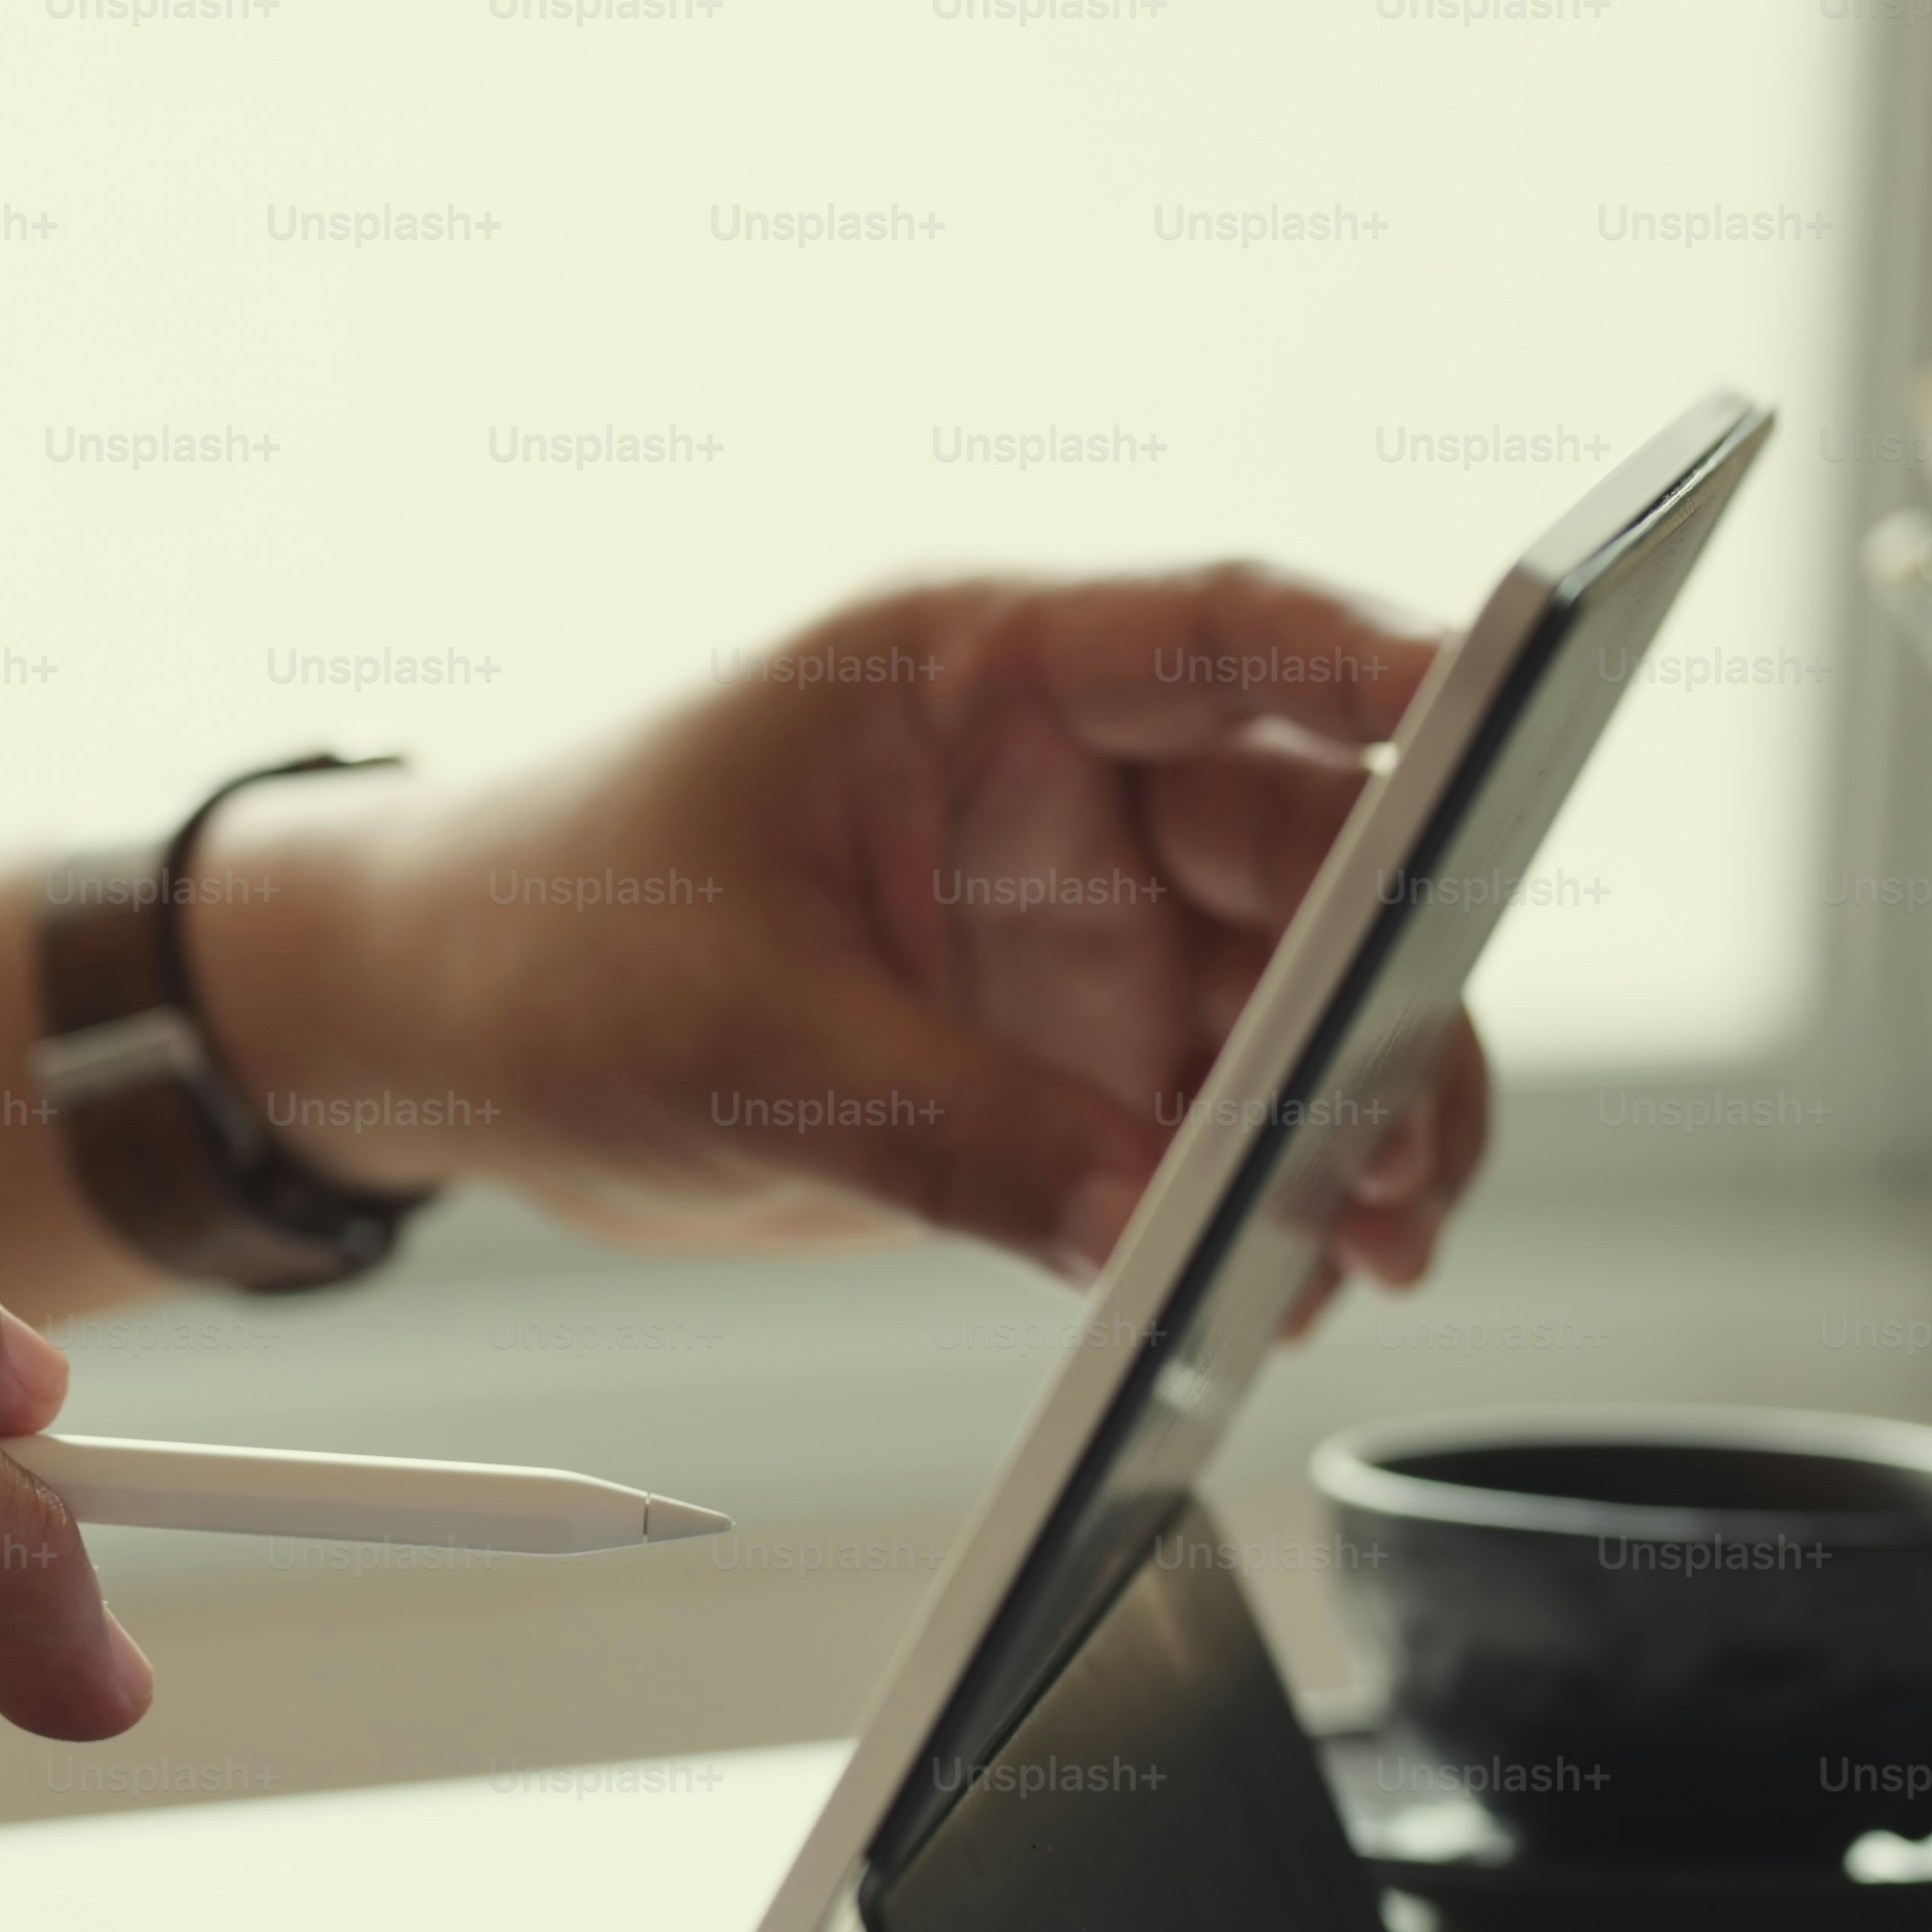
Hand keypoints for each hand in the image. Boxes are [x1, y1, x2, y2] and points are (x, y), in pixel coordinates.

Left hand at [186, 563, 1490, 1295]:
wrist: (435, 1039)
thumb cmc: (544, 945)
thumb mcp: (737, 1038)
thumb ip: (953, 1128)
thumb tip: (1146, 1226)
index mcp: (977, 672)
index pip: (1226, 634)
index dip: (1380, 664)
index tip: (1496, 710)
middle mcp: (1065, 784)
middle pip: (1314, 852)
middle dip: (1388, 997)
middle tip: (1406, 1153)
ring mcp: (1080, 928)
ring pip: (1294, 1008)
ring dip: (1347, 1126)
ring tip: (1363, 1258)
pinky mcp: (1063, 1063)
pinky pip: (1208, 1128)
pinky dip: (1256, 1209)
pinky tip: (1278, 1297)